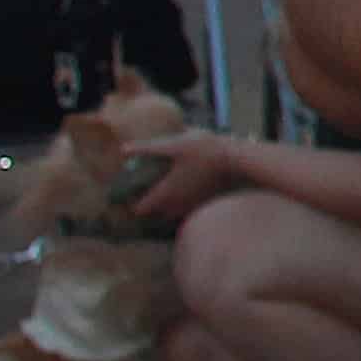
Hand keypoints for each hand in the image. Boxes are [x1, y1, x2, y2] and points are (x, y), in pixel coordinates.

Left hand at [122, 125, 249, 221]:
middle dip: (149, 208)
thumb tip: (123, 149)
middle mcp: (178, 203)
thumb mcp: (173, 145)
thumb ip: (147, 148)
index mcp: (166, 191)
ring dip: (166, 209)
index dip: (133, 205)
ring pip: (173, 214)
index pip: (142, 208)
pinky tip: (185, 193)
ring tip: (164, 197)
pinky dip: (182, 206)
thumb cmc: (203, 150)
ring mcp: (193, 204)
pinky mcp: (205, 202)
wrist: (236, 159)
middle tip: (145, 197)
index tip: (129, 198)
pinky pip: (188, 210)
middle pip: (157, 215)